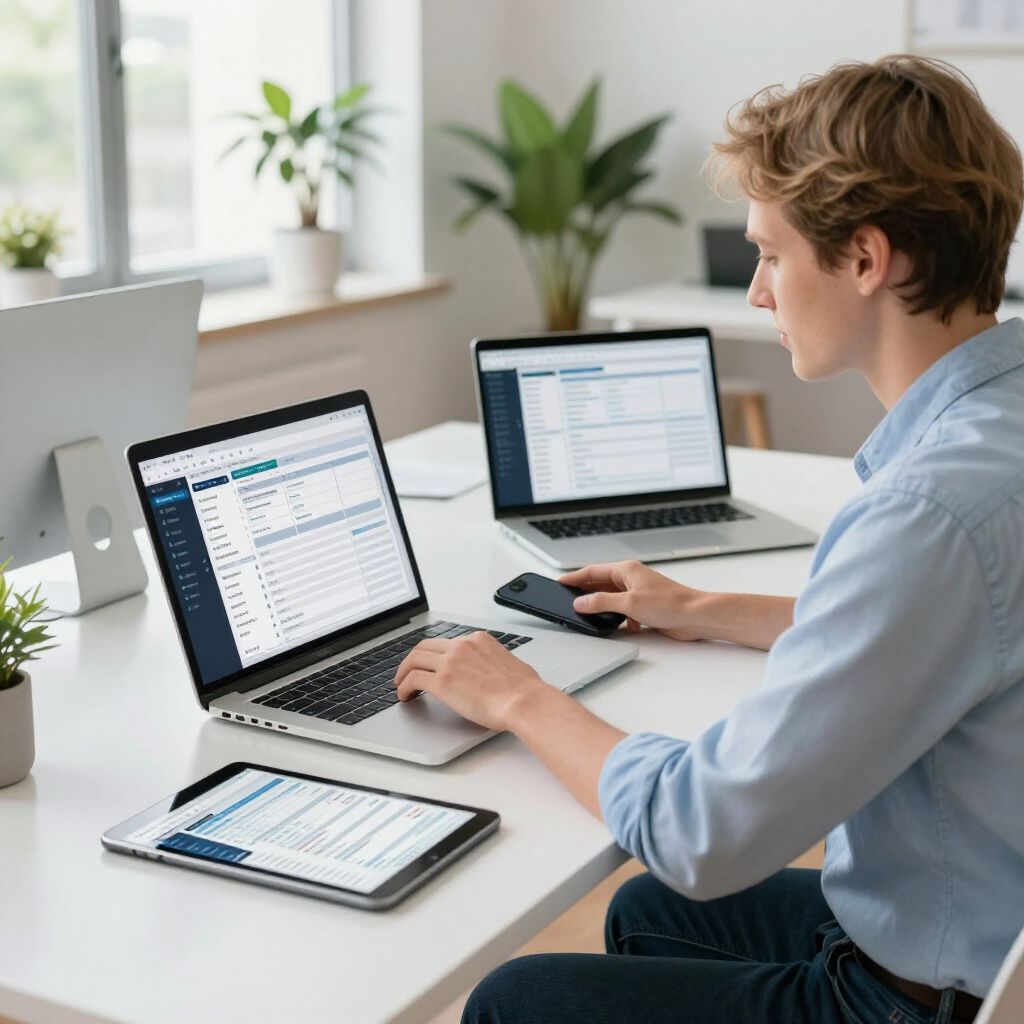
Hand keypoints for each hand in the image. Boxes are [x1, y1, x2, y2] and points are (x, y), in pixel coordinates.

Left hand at [394, 631, 547, 731]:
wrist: (524, 701)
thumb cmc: (523, 689)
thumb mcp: (509, 663)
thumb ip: (493, 662)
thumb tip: (491, 672)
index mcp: (478, 640)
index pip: (447, 642)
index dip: (434, 654)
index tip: (430, 663)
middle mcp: (462, 646)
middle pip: (425, 646)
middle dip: (413, 659)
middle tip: (406, 672)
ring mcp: (450, 662)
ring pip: (415, 659)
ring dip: (404, 672)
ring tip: (401, 685)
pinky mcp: (441, 681)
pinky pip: (413, 679)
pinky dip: (404, 686)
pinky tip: (405, 696)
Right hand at [559, 560, 714, 641]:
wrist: (695, 616)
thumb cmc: (670, 603)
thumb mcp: (629, 603)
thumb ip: (601, 602)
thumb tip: (580, 602)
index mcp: (626, 570)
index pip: (592, 571)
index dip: (574, 577)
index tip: (559, 582)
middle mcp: (631, 578)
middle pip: (600, 584)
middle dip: (586, 594)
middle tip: (569, 601)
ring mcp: (638, 592)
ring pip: (612, 598)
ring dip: (604, 608)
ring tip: (592, 615)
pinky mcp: (645, 607)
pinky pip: (624, 610)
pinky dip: (620, 617)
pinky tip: (624, 625)